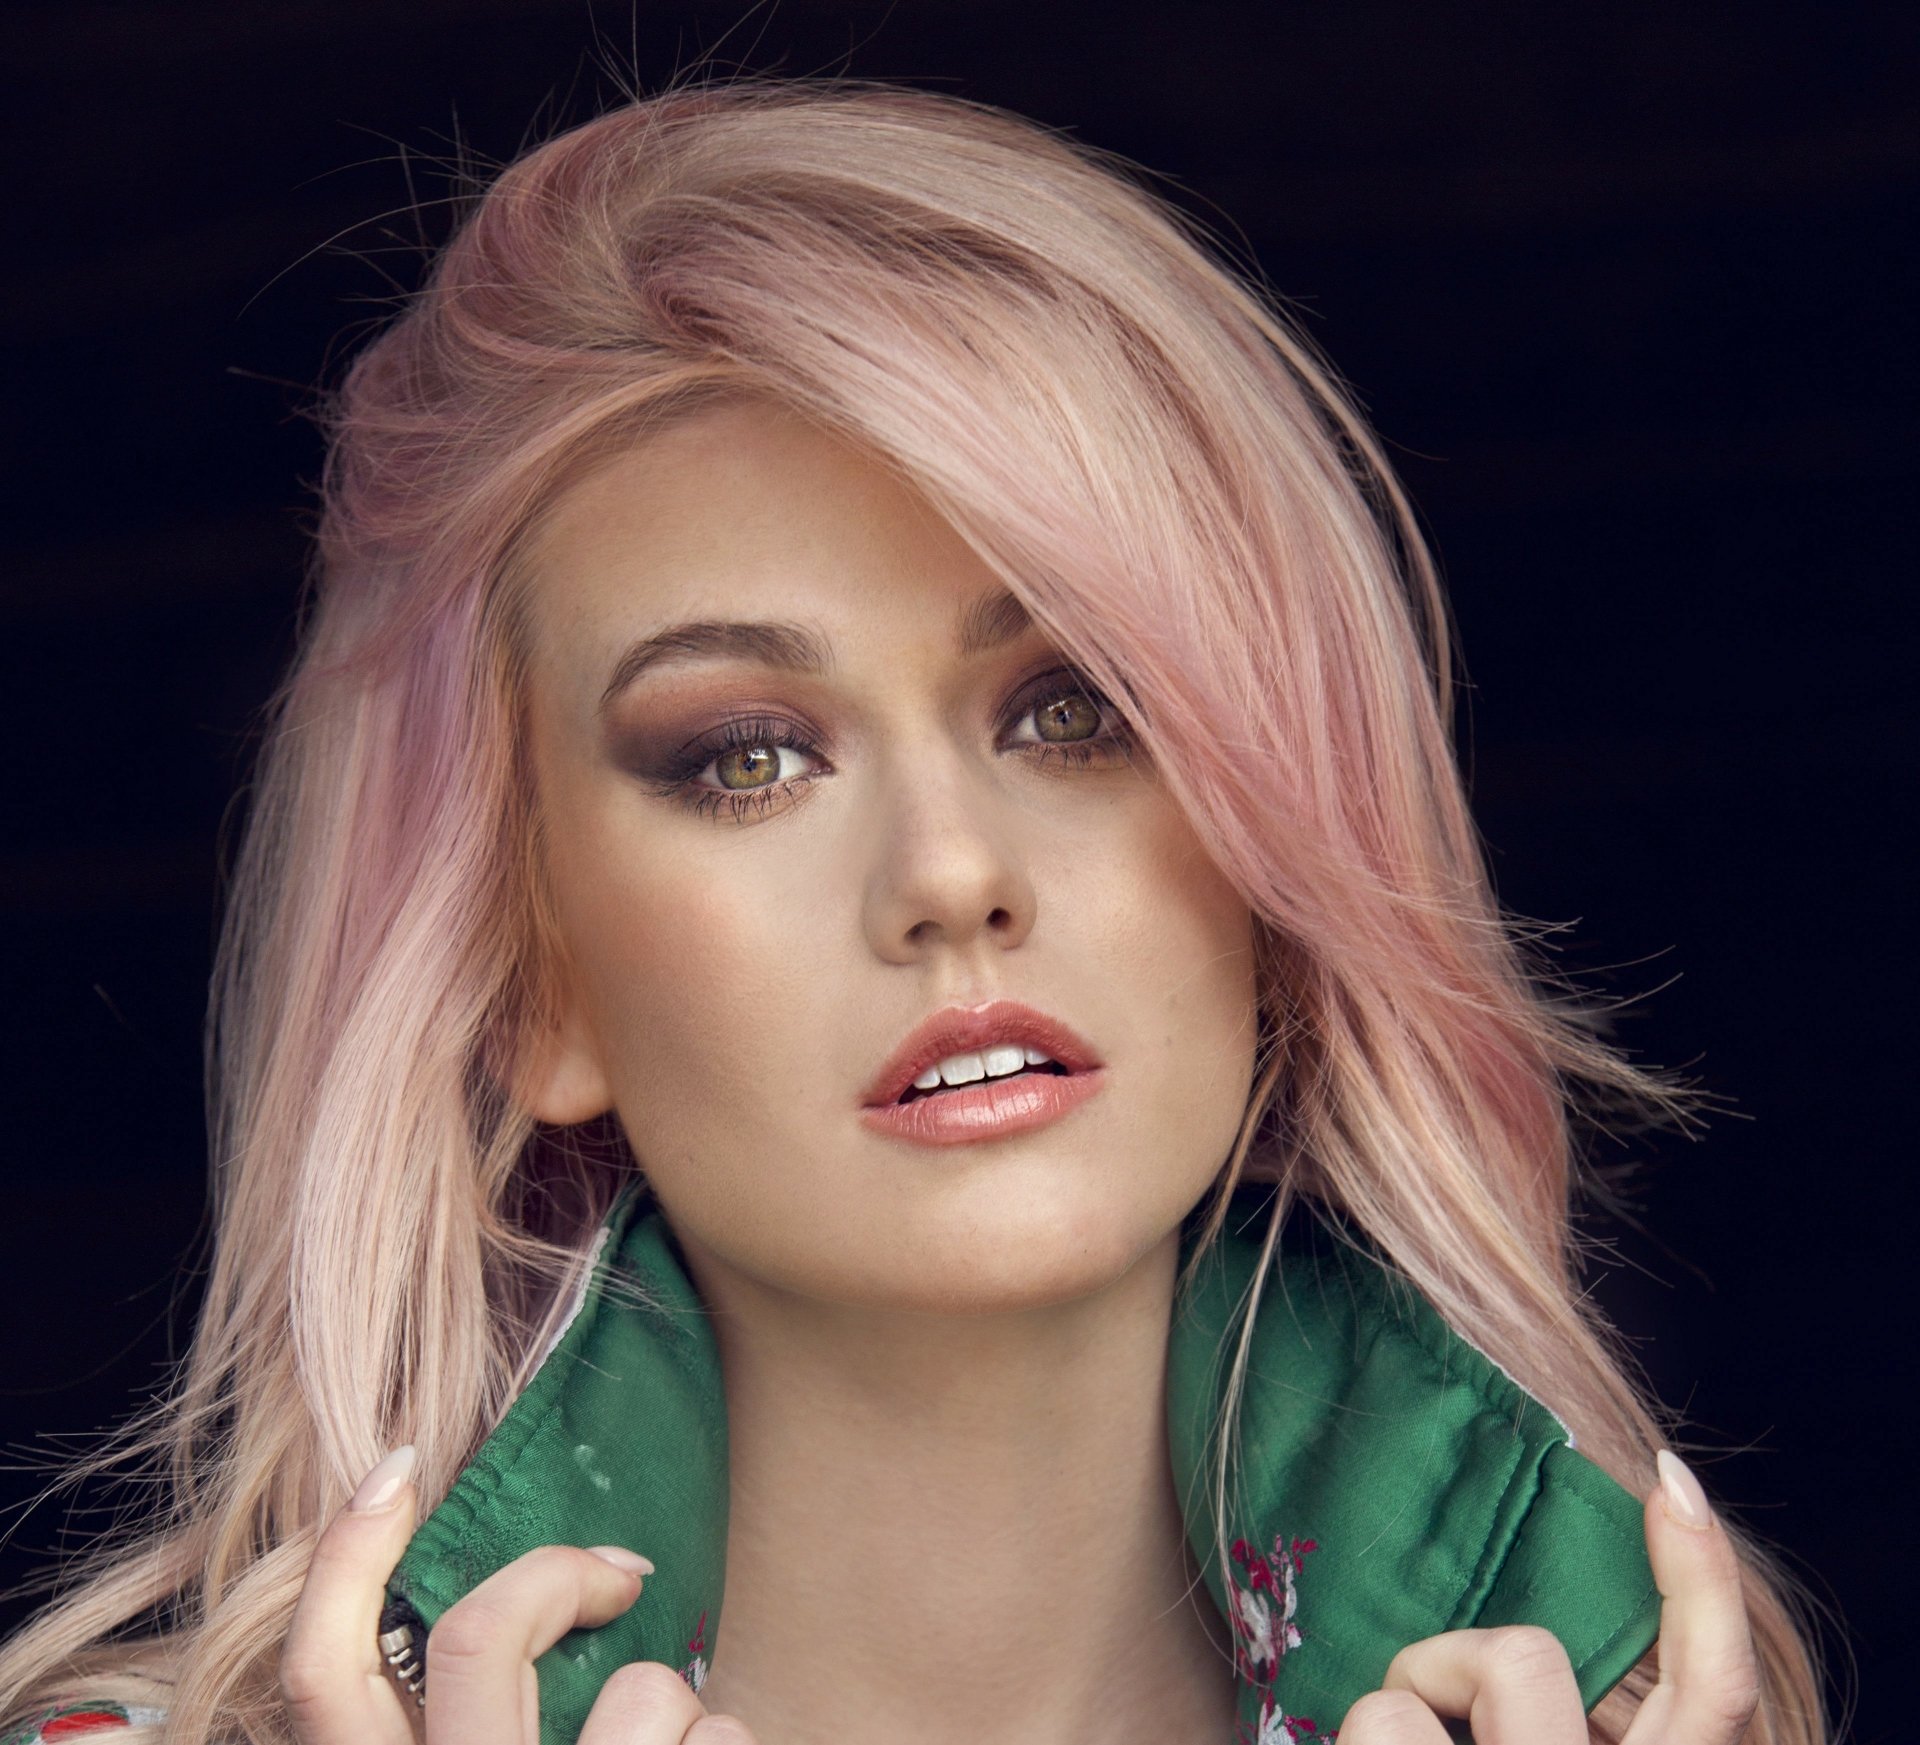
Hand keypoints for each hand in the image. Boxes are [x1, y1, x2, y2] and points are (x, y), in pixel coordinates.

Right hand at [279, 1446, 760, 1744]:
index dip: (347, 1552)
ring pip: (640, 1694)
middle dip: (562, 1574)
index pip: (320, 1673)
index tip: (403, 1465)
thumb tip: (511, 1620)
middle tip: (614, 1571)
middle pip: (483, 1635)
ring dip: (681, 1706)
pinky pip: (715, 1738)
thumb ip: (459, 1734)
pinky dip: (731, 1744)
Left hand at [1338, 1449, 1760, 1742]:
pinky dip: (1355, 1744)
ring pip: (1400, 1706)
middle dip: (1455, 1664)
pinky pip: (1370, 1730)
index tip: (1670, 1481)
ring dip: (1385, 1722)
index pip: (1718, 1696)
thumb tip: (1531, 1631)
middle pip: (1523, 1662)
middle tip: (1426, 1710)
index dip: (1706, 1581)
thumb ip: (1566, 1718)